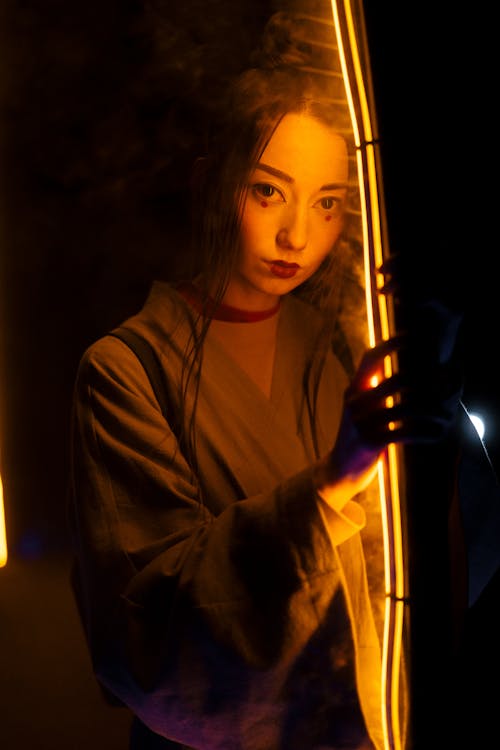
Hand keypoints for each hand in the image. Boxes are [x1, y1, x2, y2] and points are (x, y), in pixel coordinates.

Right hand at [316, 259, 463, 506]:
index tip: (414, 338)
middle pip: (395, 380)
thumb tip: (396, 374)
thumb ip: (373, 391)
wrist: (339, 469)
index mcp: (353, 390)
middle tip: (442, 382)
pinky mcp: (371, 442)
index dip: (392, 344)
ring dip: (430, 410)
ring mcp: (361, 422)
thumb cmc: (357, 436)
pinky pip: (404, 432)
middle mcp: (355, 402)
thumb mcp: (360, 409)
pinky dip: (424, 432)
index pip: (370, 358)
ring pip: (404, 408)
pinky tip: (435, 433)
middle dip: (423, 380)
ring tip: (445, 413)